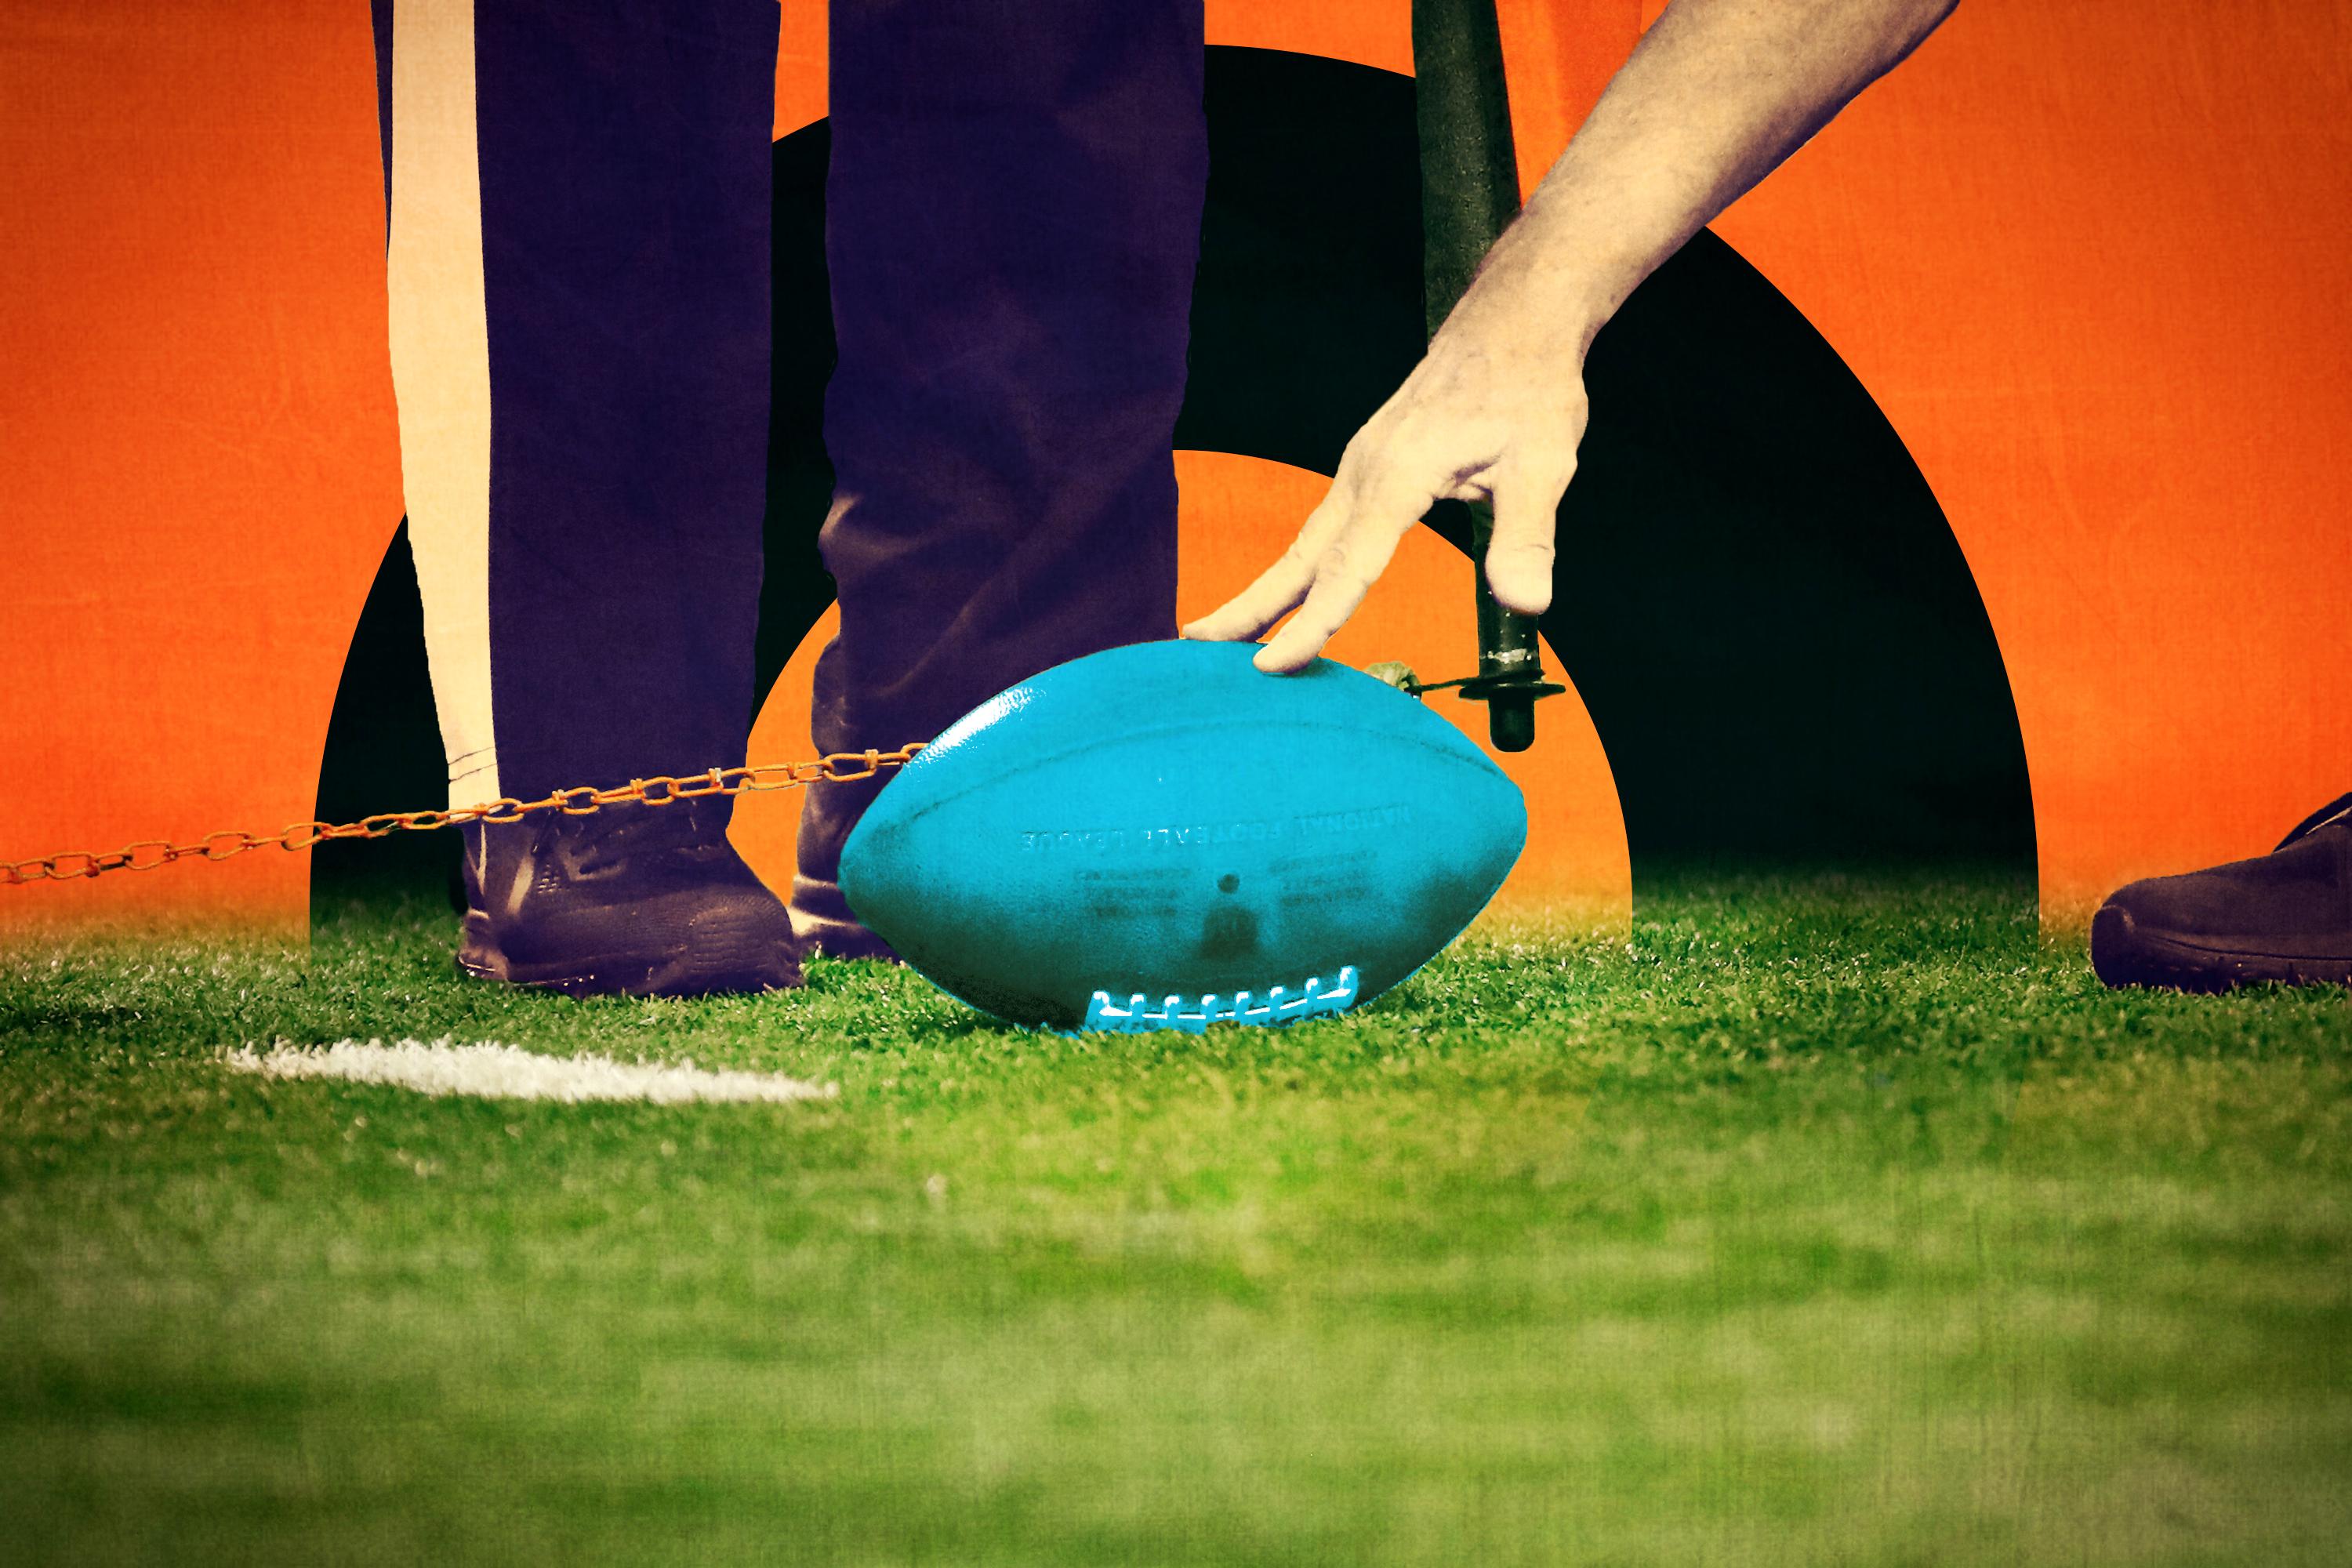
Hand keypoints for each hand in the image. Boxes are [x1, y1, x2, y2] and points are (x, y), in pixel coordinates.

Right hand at [1182, 286, 1590, 671]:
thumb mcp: (1543, 465)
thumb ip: (1526, 538)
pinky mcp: (1371, 464)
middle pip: (1299, 556)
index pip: (1347, 567)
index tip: (1271, 666)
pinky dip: (1300, 565)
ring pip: (1306, 541)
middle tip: (1196, 646)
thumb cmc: (1529, 388)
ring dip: (1266, 589)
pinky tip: (1295, 587)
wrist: (1513, 321)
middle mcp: (1365, 472)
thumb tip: (1527, 606)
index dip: (1311, 623)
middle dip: (1249, 607)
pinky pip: (1325, 526)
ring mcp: (1362, 467)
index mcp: (1399, 476)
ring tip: (1224, 631)